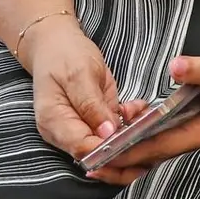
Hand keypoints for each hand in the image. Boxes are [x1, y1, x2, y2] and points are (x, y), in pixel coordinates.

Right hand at [27, 23, 149, 182]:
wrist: (58, 45)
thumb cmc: (64, 55)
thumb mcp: (79, 74)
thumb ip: (91, 106)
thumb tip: (106, 133)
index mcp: (54, 123)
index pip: (82, 149)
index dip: (108, 148)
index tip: (131, 137)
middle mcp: (65, 132)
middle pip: (96, 153)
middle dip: (124, 141)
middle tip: (144, 121)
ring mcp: (80, 128)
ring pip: (109, 143)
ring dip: (130, 130)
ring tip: (140, 110)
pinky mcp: (95, 122)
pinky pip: (115, 130)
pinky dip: (130, 121)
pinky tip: (136, 107)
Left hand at [86, 44, 199, 183]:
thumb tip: (174, 67)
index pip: (158, 147)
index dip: (129, 153)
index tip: (103, 157)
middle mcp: (193, 134)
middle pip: (151, 154)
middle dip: (121, 159)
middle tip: (88, 162)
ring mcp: (190, 126)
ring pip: (152, 144)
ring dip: (127, 146)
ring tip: (97, 145)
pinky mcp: (187, 116)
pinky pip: (158, 129)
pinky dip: (139, 130)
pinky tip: (123, 122)